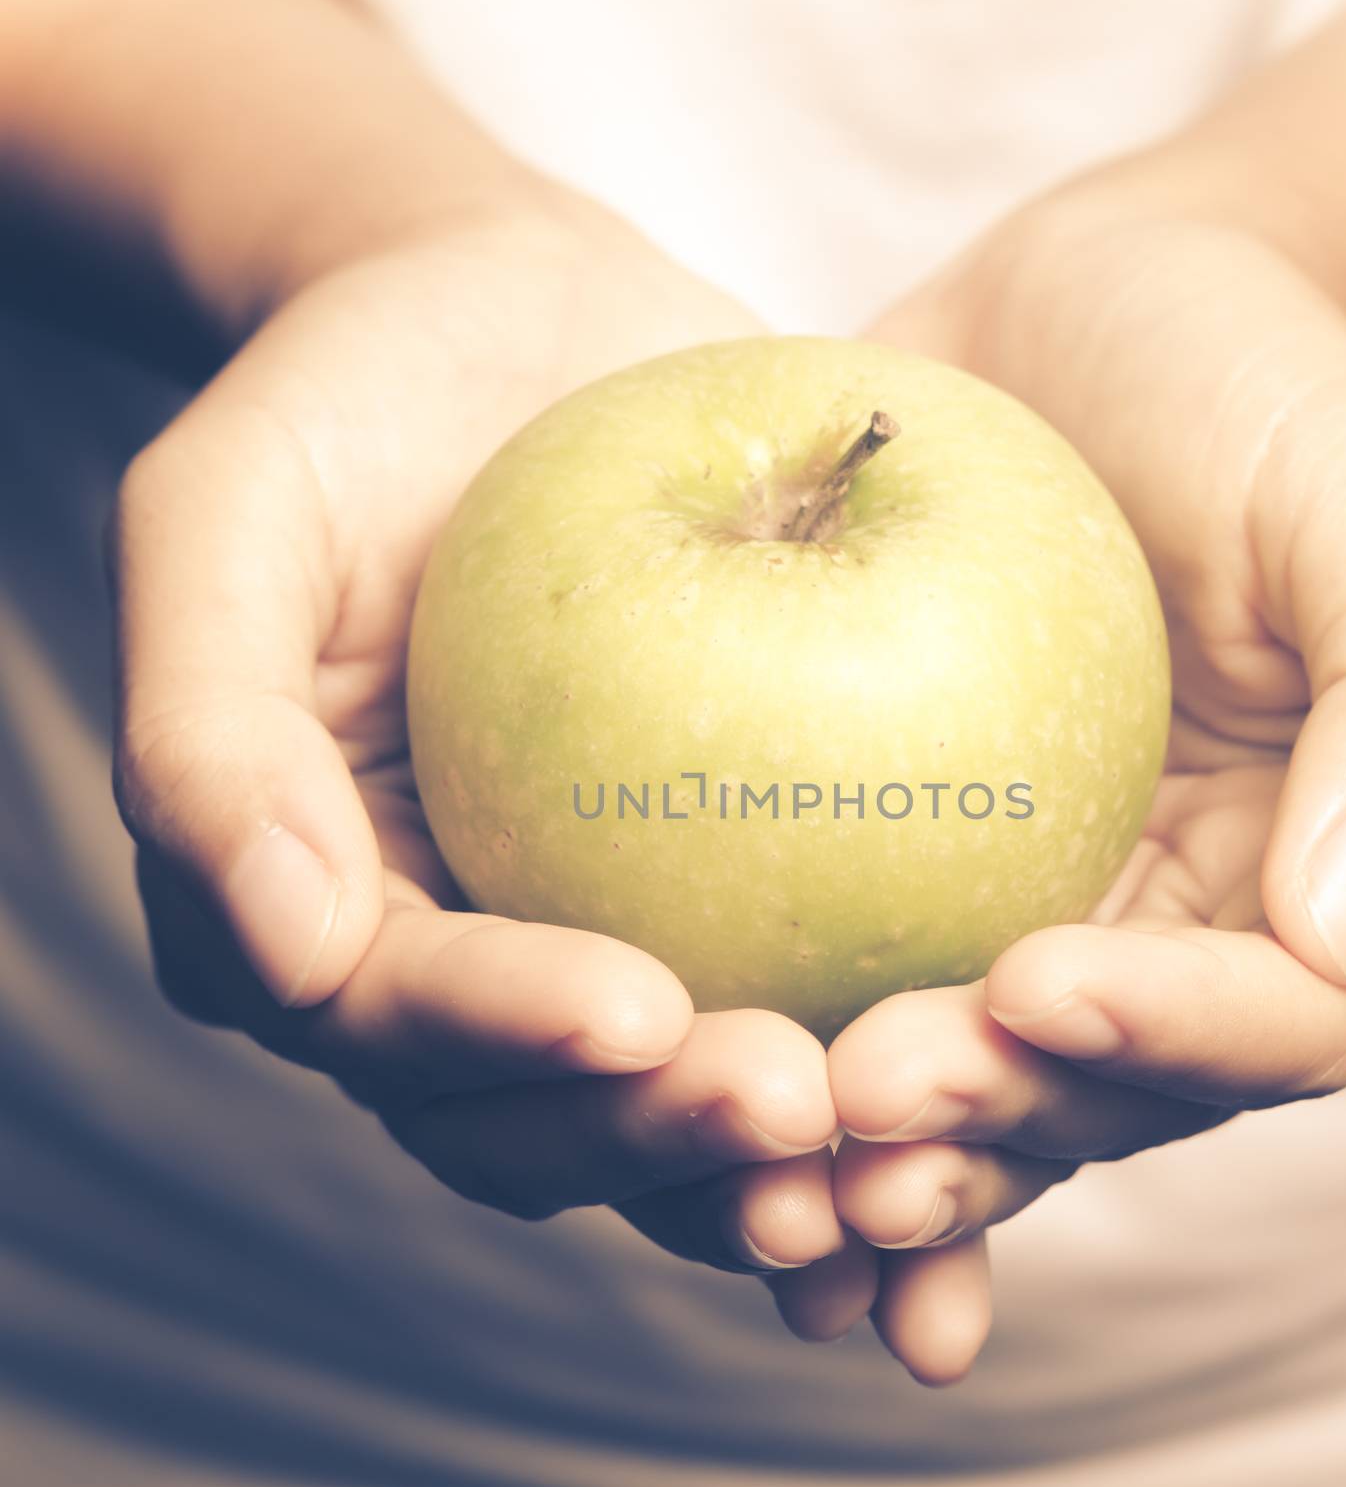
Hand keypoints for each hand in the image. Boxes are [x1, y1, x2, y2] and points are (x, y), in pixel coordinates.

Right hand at [112, 201, 843, 1281]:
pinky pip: (804, 993)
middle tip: (793, 1101)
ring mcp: (596, 937)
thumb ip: (209, 730)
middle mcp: (458, 960)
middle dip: (658, 1138)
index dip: (502, 1037)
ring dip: (783, 1156)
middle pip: (539, 1116)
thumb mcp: (229, 513)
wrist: (520, 330)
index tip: (635, 1009)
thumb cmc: (358, 404)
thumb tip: (290, 948)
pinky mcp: (730, 897)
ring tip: (898, 1125)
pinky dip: (883, 1055)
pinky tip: (993, 1057)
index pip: (394, 1016)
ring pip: (676, 1104)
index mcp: (319, 910)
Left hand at [792, 200, 1345, 1382]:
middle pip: (1106, 1093)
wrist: (1084, 306)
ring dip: (883, 1151)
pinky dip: (794, 1065)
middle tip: (859, 1103)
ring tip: (772, 1166)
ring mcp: (1044, 908)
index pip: (1277, 1018)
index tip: (1026, 988)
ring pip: (977, 1084)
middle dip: (992, 1125)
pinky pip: (858, 985)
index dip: (1164, 1038)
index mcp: (1324, 875)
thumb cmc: (1244, 378)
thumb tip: (1343, 926)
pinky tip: (698, 1101)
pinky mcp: (915, 870)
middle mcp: (1185, 927)